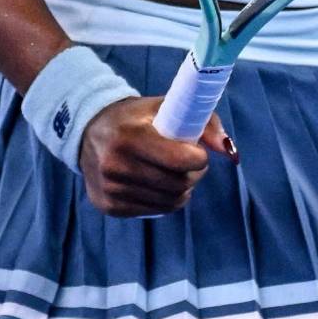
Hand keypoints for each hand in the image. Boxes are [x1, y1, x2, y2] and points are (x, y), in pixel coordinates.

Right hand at [78, 96, 234, 216]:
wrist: (88, 131)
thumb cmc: (136, 117)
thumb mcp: (165, 107)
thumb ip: (204, 122)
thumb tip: (229, 150)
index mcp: (130, 135)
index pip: (179, 160)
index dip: (198, 159)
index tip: (197, 153)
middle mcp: (116, 164)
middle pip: (177, 185)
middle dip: (193, 176)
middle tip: (191, 165)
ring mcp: (110, 188)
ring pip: (168, 202)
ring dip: (182, 190)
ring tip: (176, 175)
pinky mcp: (108, 206)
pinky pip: (152, 211)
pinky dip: (164, 201)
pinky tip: (158, 185)